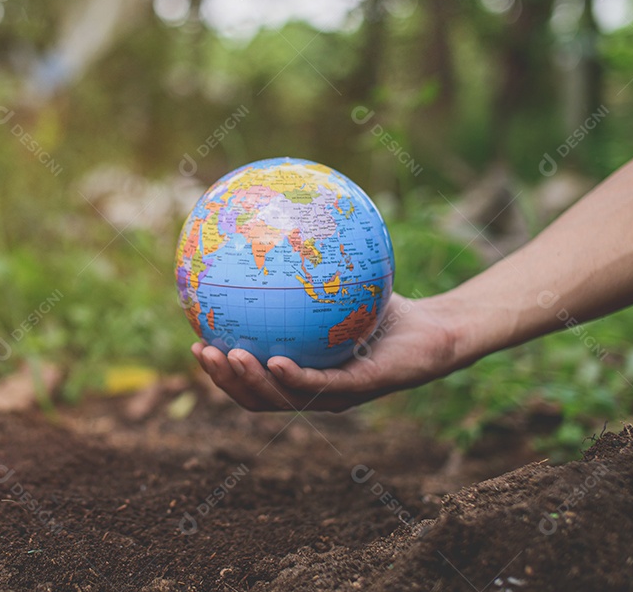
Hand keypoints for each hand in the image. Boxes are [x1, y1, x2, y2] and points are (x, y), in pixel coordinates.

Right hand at [191, 293, 463, 411]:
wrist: (436, 328)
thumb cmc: (383, 305)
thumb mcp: (335, 283)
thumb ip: (299, 271)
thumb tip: (265, 232)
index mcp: (301, 374)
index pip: (252, 381)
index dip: (221, 371)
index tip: (196, 344)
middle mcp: (314, 391)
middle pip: (257, 397)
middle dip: (225, 380)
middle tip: (203, 352)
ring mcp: (336, 395)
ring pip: (282, 398)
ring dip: (250, 382)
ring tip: (229, 356)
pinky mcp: (360, 390)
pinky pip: (321, 385)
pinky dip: (294, 378)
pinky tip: (274, 360)